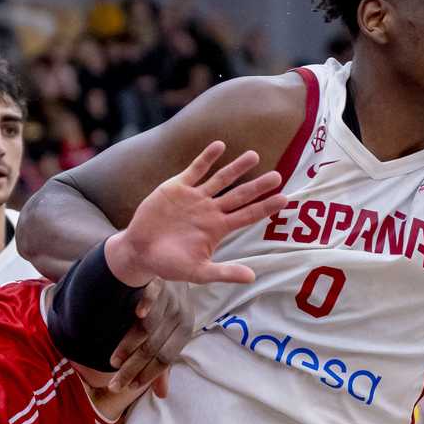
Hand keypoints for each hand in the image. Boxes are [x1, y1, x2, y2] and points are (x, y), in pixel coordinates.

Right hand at [105, 140, 285, 286]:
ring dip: (237, 168)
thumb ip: (224, 272)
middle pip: (240, 195)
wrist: (139, 251)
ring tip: (254, 156)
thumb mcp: (198, 272)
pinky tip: (219, 146)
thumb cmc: (169, 265)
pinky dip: (207, 158)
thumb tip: (252, 278)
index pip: (247, 216)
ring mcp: (195, 197)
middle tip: (277, 176)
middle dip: (258, 186)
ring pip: (221, 179)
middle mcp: (210, 210)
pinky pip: (195, 169)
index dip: (265, 207)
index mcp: (218, 229)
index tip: (284, 199)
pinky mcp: (177, 187)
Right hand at [107, 280, 194, 394]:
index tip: (130, 387)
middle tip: (115, 386)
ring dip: (130, 345)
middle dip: (133, 369)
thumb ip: (164, 364)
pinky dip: (146, 304)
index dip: (149, 374)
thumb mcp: (171, 334)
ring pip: (150, 326)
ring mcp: (170, 298)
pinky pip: (153, 294)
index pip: (166, 357)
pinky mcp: (159, 282)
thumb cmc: (171, 308)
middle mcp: (179, 315)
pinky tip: (137, 315)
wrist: (176, 268)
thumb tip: (162, 395)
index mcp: (185, 329)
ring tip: (114, 363)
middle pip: (154, 347)